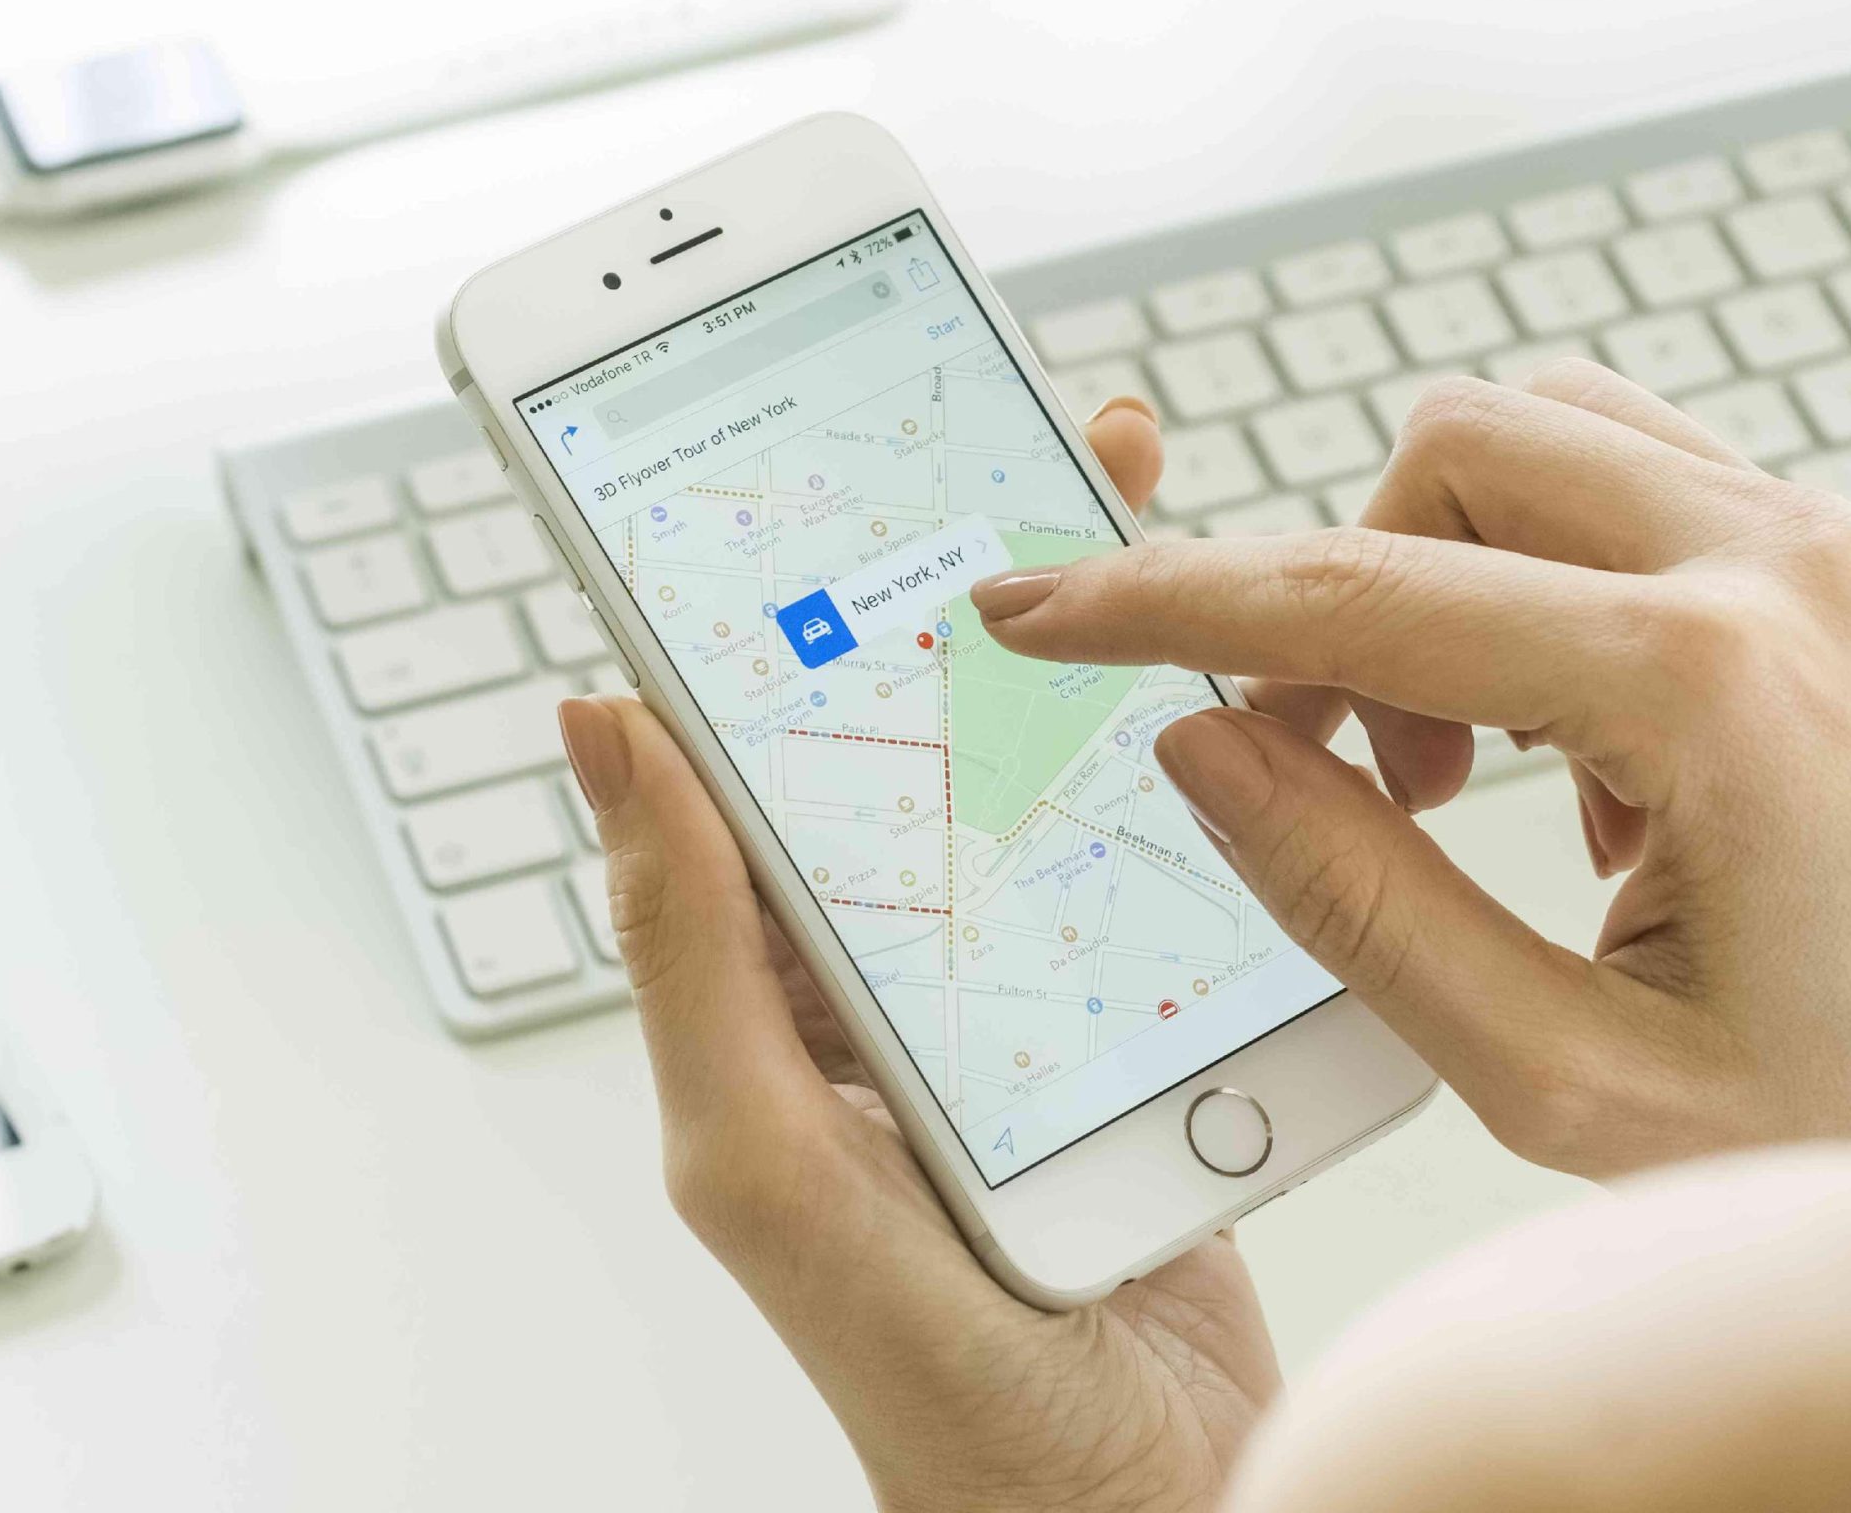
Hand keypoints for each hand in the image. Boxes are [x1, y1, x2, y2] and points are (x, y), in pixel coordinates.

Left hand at [559, 399, 1281, 1512]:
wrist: (1149, 1506)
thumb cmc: (941, 1382)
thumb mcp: (771, 1161)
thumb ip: (690, 952)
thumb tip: (605, 732)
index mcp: (792, 984)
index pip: (764, 750)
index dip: (783, 595)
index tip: (821, 458)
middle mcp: (902, 975)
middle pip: (929, 734)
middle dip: (976, 582)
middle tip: (1033, 443)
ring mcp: (1030, 992)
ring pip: (1055, 775)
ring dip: (1099, 649)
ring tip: (1150, 524)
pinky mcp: (1142, 1023)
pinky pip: (1159, 862)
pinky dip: (1200, 764)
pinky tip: (1245, 700)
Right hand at [972, 362, 1850, 1177]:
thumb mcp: (1577, 1082)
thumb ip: (1360, 904)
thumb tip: (1210, 752)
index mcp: (1721, 691)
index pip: (1362, 596)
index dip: (1166, 601)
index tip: (1046, 605)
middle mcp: (1801, 574)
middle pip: (1462, 449)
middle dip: (1341, 585)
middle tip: (1329, 758)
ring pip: (1566, 447)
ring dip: (1455, 576)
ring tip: (1468, 773)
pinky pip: (1668, 502)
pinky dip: (1568, 592)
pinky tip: (1596, 767)